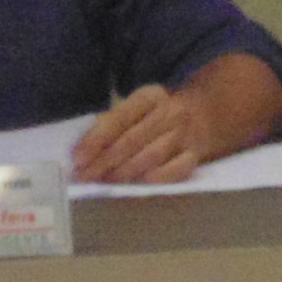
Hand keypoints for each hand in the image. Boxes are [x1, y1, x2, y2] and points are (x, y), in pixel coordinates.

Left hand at [73, 84, 207, 184]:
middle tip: (84, 177)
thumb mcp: (138, 107)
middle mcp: (170, 113)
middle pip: (132, 140)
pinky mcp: (196, 154)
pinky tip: (138, 184)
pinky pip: (176, 169)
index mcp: (151, 96)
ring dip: (124, 172)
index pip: (119, 118)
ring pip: (151, 156)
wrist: (204, 113)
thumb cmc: (158, 114)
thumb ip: (112, 123)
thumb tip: (82, 151)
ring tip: (104, 183)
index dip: (96, 139)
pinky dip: (156, 178)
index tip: (77, 158)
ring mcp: (186, 134)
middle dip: (104, 162)